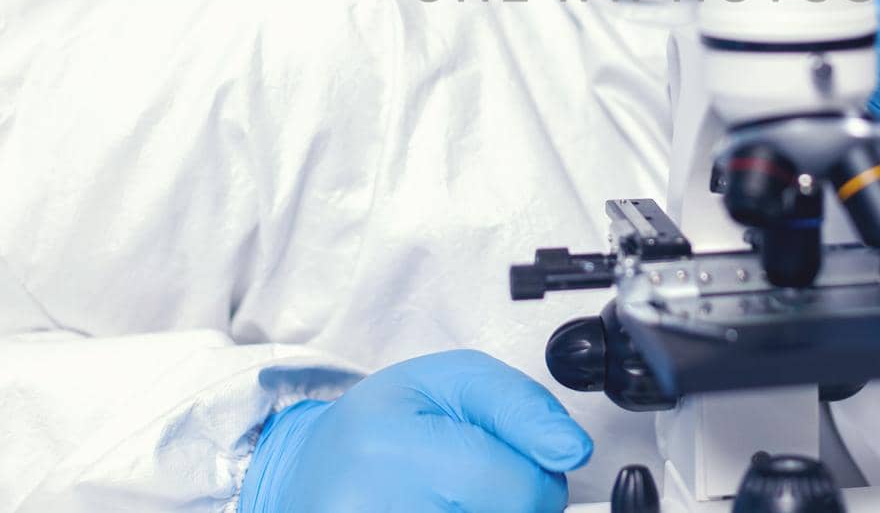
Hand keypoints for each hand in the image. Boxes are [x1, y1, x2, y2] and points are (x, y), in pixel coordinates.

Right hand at [239, 349, 592, 512]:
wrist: (308, 472)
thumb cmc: (380, 423)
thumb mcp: (449, 380)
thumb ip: (521, 406)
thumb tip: (572, 450)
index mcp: (390, 446)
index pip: (519, 488)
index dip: (538, 475)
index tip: (526, 461)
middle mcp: (371, 507)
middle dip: (517, 500)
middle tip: (479, 477)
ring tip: (454, 495)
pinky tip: (442, 509)